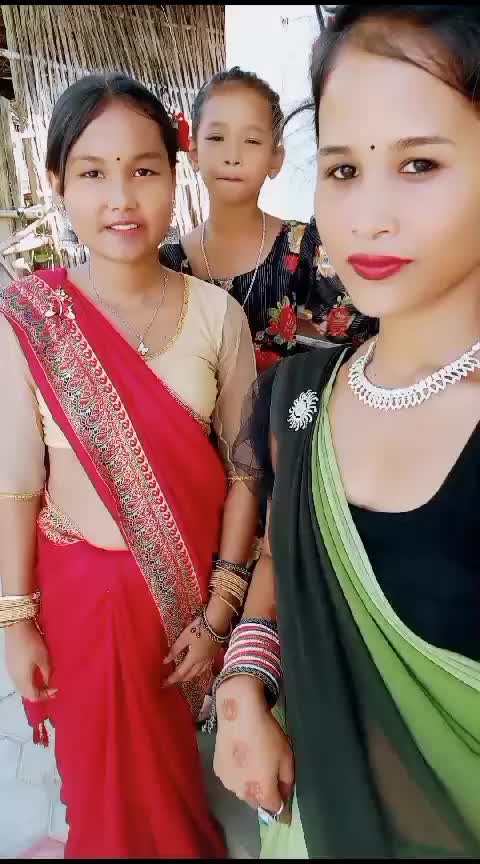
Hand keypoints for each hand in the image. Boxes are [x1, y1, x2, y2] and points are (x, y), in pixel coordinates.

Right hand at [5, 619, 56, 700]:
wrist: (17, 628)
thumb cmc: (32, 644)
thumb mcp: (44, 659)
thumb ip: (47, 673)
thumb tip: (48, 682)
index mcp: (24, 680)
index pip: (34, 696)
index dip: (46, 696)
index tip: (56, 688)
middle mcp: (15, 679)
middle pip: (26, 694)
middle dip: (39, 693)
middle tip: (51, 688)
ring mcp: (11, 672)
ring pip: (21, 688)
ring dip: (33, 688)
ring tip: (44, 682)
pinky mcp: (10, 665)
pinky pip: (18, 680)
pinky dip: (27, 682)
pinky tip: (34, 674)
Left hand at [163, 615, 221, 686]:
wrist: (217, 623)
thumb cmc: (199, 628)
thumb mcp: (184, 637)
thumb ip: (175, 650)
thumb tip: (165, 661)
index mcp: (193, 659)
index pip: (180, 673)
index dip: (172, 679)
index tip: (164, 684)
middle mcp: (201, 662)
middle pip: (190, 675)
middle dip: (180, 680)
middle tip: (172, 681)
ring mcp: (208, 659)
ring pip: (198, 673)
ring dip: (189, 677)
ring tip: (183, 677)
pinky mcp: (213, 655)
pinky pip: (204, 669)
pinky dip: (198, 672)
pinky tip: (197, 670)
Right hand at [213, 676, 293, 820]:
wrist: (239, 714)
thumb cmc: (267, 735)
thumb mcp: (286, 757)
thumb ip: (286, 782)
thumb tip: (283, 798)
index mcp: (262, 793)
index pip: (275, 809)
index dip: (282, 808)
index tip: (285, 804)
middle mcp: (243, 794)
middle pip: (257, 803)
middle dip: (264, 796)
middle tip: (269, 777)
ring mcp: (228, 783)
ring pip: (243, 792)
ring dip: (250, 786)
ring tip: (253, 765)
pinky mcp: (217, 770)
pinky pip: (232, 779)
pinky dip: (238, 775)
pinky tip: (241, 758)